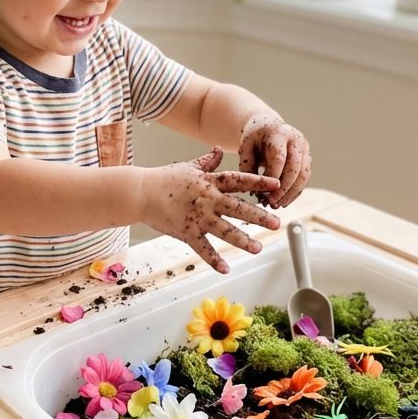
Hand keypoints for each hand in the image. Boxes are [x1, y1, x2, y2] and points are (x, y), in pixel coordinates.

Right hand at [140, 146, 280, 273]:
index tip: (276, 184)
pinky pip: (203, 248)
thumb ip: (207, 162)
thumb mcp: (189, 167)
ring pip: (225, 230)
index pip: (239, 180)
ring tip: (258, 248)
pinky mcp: (186, 232)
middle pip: (238, 208)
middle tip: (276, 224)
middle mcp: (208, 200)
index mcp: (210, 182)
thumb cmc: (164, 178)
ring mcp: (198, 217)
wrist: (140, 192)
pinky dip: (214, 260)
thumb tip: (219, 149)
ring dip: (242, 240)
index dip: (259, 181)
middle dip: (259, 216)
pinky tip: (226, 269)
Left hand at [238, 113, 311, 206]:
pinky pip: (304, 179)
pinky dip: (295, 192)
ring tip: (277, 205)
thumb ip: (247, 166)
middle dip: (284, 189)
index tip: (263, 193)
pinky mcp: (307, 159)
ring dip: (291, 194)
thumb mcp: (245, 148)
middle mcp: (296, 139)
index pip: (279, 158)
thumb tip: (253, 189)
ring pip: (304, 175)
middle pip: (295, 168)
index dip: (273, 178)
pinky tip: (283, 202)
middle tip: (271, 203)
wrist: (267, 126)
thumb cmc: (254, 138)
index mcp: (278, 133)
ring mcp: (305, 149)